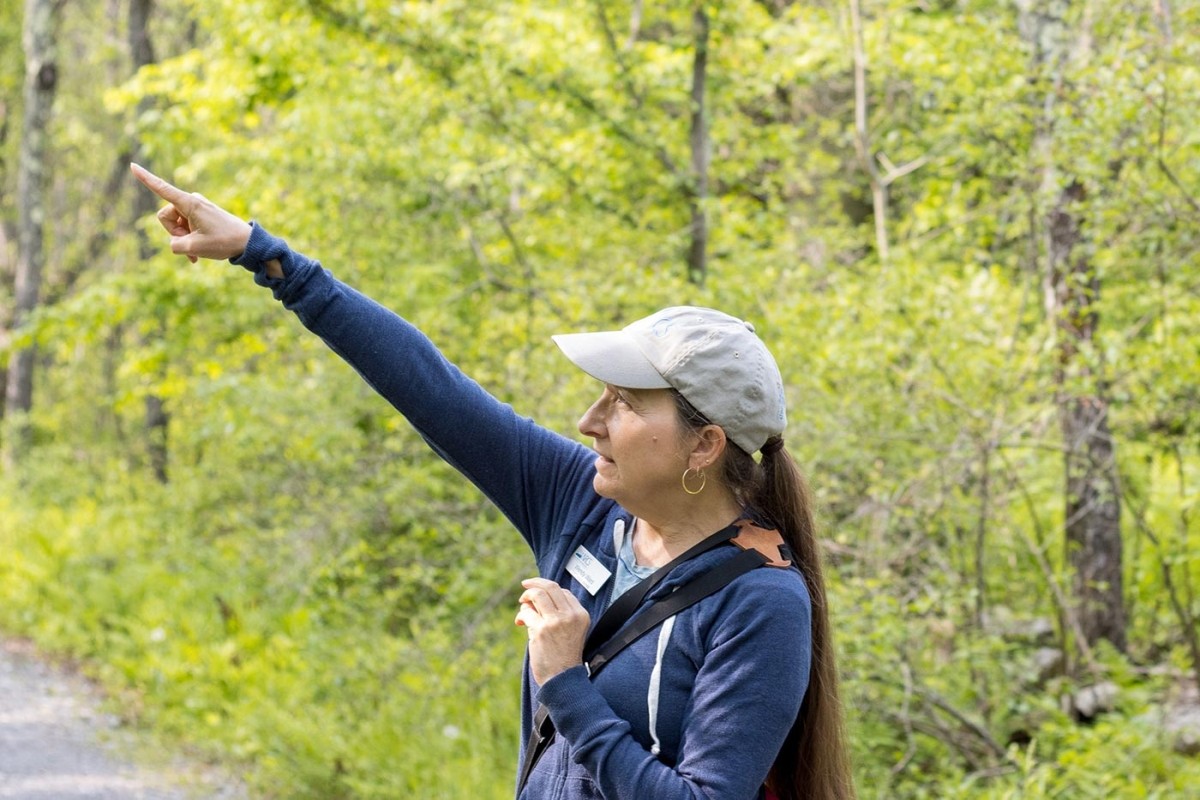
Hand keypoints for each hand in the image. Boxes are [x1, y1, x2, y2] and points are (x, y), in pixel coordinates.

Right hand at [130, 163, 251, 262]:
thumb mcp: (194, 248)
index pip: (162, 188)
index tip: (132, 165)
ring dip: (183, 239)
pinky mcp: (201, 214)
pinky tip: (198, 254)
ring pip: (175, 224)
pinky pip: (185, 226)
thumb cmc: (223, 242)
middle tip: (191, 245)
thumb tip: (175, 242)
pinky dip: (189, 239)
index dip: (146, 178)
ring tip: (198, 251)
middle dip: (173, 233)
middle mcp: (191, 201)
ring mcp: (196, 207)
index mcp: (189, 203)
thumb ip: (175, 245)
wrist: (247, 243)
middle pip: (165, 217)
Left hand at [515, 578, 590, 684]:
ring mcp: (555, 621)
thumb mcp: (572, 631)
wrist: (563, 678)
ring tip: (522, 605)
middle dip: (535, 582)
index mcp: (581, 614)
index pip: (563, 592)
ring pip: (537, 594)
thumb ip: (560, 613)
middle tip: (525, 585)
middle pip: (551, 587)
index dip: (548, 591)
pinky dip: (521, 615)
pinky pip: (526, 612)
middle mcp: (570, 615)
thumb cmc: (564, 656)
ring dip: (526, 597)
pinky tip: (520, 623)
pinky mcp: (541, 630)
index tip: (538, 597)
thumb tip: (536, 596)